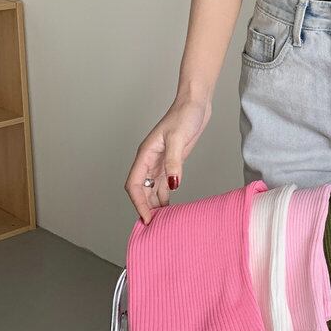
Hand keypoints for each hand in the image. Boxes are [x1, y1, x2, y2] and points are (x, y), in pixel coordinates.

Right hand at [123, 97, 211, 223]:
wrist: (196, 103)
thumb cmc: (185, 115)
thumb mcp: (178, 139)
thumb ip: (174, 162)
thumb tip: (172, 185)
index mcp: (146, 154)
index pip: (134, 184)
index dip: (138, 203)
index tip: (147, 219)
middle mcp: (150, 160)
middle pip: (141, 190)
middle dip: (145, 207)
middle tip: (155, 227)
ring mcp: (161, 161)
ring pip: (152, 188)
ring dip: (155, 204)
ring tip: (163, 221)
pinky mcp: (172, 161)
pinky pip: (164, 183)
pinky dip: (166, 195)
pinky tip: (171, 206)